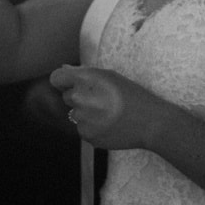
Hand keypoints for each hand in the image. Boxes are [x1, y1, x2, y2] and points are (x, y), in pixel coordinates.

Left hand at [50, 64, 168, 149]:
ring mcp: (82, 119)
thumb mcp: (109, 76)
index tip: (71, 84)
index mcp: (84, 79)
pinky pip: (83, 129)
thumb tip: (64, 68)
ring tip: (108, 114)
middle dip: (79, 97)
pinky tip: (109, 125)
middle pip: (67, 97)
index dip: (63, 81)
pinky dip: (92, 127)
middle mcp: (79, 98)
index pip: (56, 78)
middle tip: (101, 99)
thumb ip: (83, 72)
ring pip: (75, 114)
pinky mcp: (86, 135)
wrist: (149, 122)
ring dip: (86, 114)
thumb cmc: (132, 95)